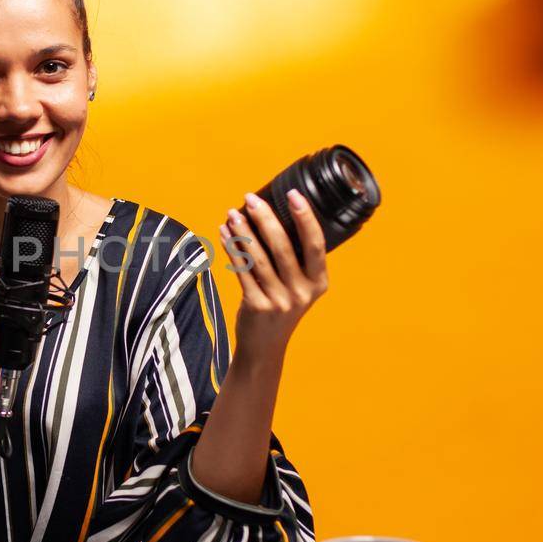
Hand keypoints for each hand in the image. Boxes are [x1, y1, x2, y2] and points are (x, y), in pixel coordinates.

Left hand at [217, 189, 328, 362]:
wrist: (264, 347)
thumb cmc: (280, 307)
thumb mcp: (298, 287)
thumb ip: (295, 260)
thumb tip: (272, 215)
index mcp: (318, 282)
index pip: (315, 244)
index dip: (305, 217)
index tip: (294, 194)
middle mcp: (302, 291)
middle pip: (283, 246)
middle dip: (265, 218)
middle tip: (250, 198)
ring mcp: (280, 300)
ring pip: (258, 257)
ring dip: (243, 231)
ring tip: (232, 213)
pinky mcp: (257, 306)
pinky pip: (242, 270)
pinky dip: (232, 248)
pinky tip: (225, 234)